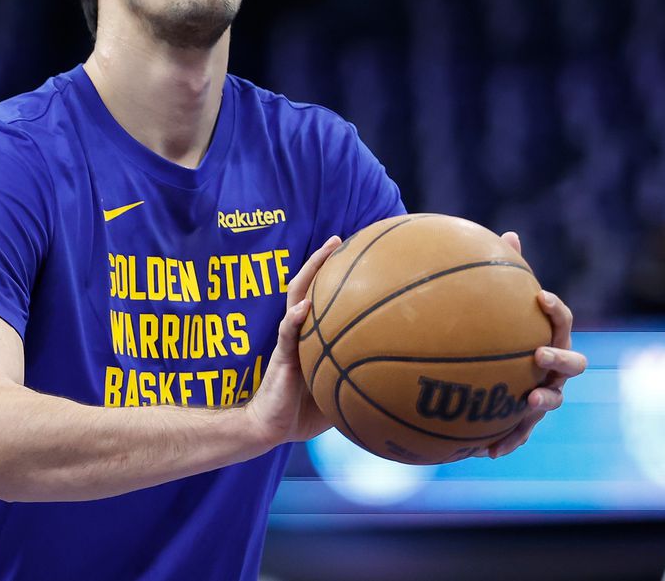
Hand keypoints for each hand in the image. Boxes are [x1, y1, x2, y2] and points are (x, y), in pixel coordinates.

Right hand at [244, 236, 343, 447]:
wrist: (269, 427)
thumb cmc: (302, 412)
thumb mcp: (337, 393)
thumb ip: (357, 380)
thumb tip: (395, 385)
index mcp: (311, 337)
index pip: (322, 299)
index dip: (334, 277)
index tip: (354, 255)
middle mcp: (300, 332)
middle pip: (308, 286)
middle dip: (322, 261)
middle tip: (338, 238)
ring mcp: (289, 341)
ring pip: (296, 297)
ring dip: (309, 273)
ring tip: (323, 252)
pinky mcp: (281, 357)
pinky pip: (287, 333)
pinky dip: (295, 318)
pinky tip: (304, 307)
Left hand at [476, 231, 587, 458]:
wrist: (490, 367)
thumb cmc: (497, 329)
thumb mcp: (498, 303)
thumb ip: (504, 273)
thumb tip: (509, 235)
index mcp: (550, 335)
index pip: (561, 320)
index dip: (555, 309)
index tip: (540, 296)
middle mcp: (554, 366)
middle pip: (572, 363)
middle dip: (559, 358)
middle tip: (539, 353)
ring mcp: (544, 393)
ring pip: (552, 400)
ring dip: (543, 401)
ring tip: (529, 401)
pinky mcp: (524, 419)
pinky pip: (520, 432)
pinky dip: (508, 440)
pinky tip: (486, 450)